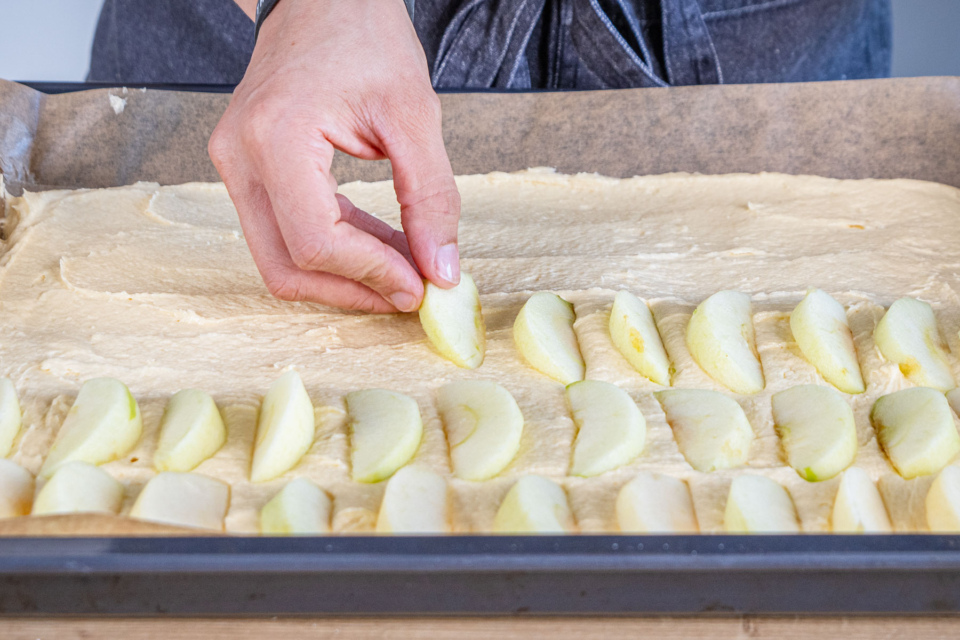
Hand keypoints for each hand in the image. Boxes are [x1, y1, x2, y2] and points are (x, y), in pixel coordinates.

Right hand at [210, 0, 459, 312]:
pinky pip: (283, 233)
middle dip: (352, 290)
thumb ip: (431, 197)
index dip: (372, 275)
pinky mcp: (246, 171)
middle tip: (410, 292)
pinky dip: (333, 250)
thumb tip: (440, 270)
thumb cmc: (364, 35)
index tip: (420, 285)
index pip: (316, 241)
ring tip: (401, 268)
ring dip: (343, 276)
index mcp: (275, 137)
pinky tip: (378, 246)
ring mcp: (234, 165)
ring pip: (279, 259)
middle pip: (285, 265)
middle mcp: (239, 157)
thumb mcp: (415, 114)